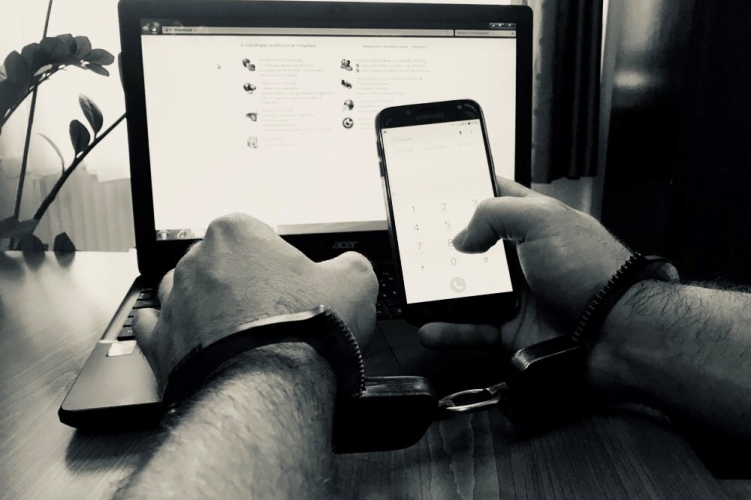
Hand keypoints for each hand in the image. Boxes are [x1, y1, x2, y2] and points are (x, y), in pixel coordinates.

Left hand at [133, 213, 378, 391]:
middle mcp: (197, 261)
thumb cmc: (303, 331)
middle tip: (271, 309)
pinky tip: (196, 340)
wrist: (268, 387)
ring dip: (207, 304)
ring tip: (238, 330)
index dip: (274, 257)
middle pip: (219, 261)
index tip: (289, 279)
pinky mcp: (160, 341)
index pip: (253, 233)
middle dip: (240, 281)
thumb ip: (351, 264)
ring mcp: (175, 301)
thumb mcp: (355, 282)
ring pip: (186, 291)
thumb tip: (350, 268)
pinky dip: (174, 331)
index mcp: (237, 234)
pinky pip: (155, 326)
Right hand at [418, 177, 631, 386]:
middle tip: (418, 250)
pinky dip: (452, 331)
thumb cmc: (594, 270)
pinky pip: (476, 330)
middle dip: (448, 250)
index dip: (470, 193)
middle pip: (477, 249)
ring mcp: (521, 294)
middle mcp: (526, 256)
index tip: (439, 194)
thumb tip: (462, 238)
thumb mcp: (542, 220)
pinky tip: (431, 328)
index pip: (498, 198)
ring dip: (443, 293)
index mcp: (537, 221)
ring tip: (417, 292)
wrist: (620, 329)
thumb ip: (493, 216)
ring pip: (471, 291)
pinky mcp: (516, 329)